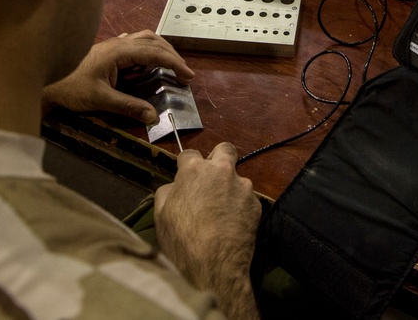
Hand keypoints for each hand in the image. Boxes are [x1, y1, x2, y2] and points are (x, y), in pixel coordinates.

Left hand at [41, 30, 193, 122]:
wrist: (45, 82)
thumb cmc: (70, 88)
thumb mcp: (100, 100)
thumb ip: (127, 106)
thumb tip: (153, 115)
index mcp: (118, 52)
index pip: (154, 53)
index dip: (174, 63)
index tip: (188, 76)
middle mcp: (117, 43)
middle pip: (152, 40)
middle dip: (171, 54)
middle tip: (183, 72)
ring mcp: (111, 44)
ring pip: (144, 38)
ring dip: (160, 49)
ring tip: (170, 64)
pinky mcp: (106, 49)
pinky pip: (134, 42)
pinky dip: (147, 49)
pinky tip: (146, 61)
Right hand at [155, 142, 260, 319]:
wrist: (213, 268)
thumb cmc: (180, 241)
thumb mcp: (161, 214)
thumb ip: (169, 191)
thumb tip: (177, 186)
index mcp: (194, 170)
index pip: (190, 153)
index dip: (186, 165)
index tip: (186, 177)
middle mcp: (222, 171)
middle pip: (224, 150)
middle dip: (218, 159)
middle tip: (211, 180)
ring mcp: (243, 187)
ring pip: (237, 179)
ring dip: (229, 189)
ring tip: (221, 214)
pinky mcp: (256, 205)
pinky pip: (246, 200)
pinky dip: (240, 207)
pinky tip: (232, 225)